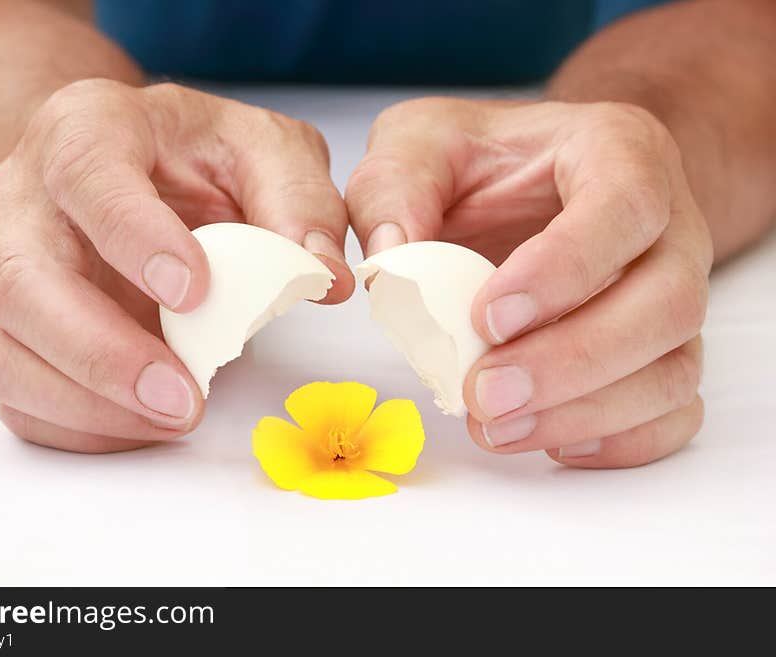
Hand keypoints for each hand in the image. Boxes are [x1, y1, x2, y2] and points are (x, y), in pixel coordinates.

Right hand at [0, 79, 351, 452]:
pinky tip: (142, 423)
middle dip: (100, 352)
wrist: (140, 172)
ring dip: (85, 402)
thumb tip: (325, 279)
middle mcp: (25, 199)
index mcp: (87, 130)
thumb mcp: (268, 152)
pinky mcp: (11, 328)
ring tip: (175, 417)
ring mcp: (6, 269)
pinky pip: (16, 392)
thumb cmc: (201, 158)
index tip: (194, 293)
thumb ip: (300, 202)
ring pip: (2, 350)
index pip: (86, 175)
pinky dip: (75, 424)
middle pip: (21, 280)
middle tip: (183, 398)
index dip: (133, 236)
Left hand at [347, 98, 712, 467]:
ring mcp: (671, 294)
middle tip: (484, 392)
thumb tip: (392, 260)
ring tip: (495, 426)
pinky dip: (621, 439)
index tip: (487, 318)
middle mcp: (667, 225)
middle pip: (667, 302)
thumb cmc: (474, 161)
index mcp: (617, 151)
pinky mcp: (660, 350)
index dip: (566, 269)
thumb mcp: (418, 143)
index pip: (625, 206)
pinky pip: (674, 408)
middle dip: (573, 360)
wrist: (515, 184)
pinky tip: (550, 442)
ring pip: (674, 367)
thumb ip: (395, 186)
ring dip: (587, 412)